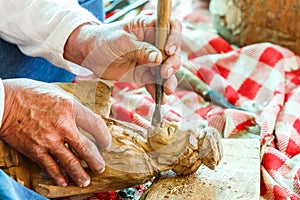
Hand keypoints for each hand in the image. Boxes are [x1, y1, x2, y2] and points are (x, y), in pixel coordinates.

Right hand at [0, 79, 111, 186]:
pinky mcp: (35, 149)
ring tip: (86, 181)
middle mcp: (63, 124)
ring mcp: (49, 139)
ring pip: (70, 162)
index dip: (105, 137)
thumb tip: (85, 119)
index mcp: (71, 107)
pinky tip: (64, 181)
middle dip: (96, 161)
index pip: (96, 125)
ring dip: (80, 174)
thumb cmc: (30, 93)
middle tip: (100, 168)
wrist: (3, 101)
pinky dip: (58, 176)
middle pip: (86, 148)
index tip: (106, 144)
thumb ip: (73, 107)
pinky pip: (50, 166)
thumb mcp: (58, 93)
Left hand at [64, 15, 181, 98]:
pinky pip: (155, 83)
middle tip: (164, 73)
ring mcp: (150, 60)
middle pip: (173, 52)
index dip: (174, 37)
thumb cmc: (104, 41)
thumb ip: (141, 50)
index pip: (171, 27)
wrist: (90, 55)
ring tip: (167, 90)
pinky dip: (158, 91)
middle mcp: (154, 43)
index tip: (169, 51)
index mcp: (149, 27)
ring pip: (167, 69)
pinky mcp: (144, 74)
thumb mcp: (121, 42)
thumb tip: (159, 59)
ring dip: (169, 80)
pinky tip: (161, 99)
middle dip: (172, 63)